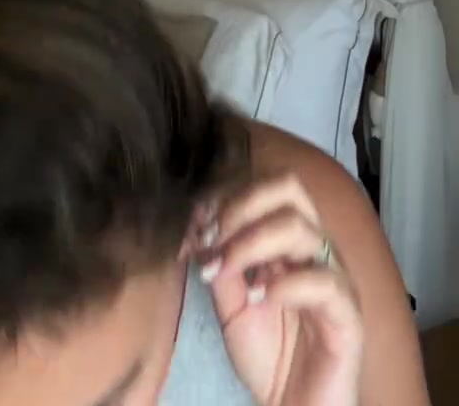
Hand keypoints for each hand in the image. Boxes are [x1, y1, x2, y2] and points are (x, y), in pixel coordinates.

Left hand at [183, 174, 362, 405]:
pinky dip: (283, 284)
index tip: (194, 230)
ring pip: (301, 228)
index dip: (226, 199)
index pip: (267, 188)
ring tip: (228, 273)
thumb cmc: (269, 356)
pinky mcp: (348, 315)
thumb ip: (220, 263)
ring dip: (252, 243)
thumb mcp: (230, 305)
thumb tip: (199, 226)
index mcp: (290, 241)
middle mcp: (316, 249)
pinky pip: (323, 282)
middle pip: (290, 189)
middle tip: (214, 240)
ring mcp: (335, 278)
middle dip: (242, 206)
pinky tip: (259, 299)